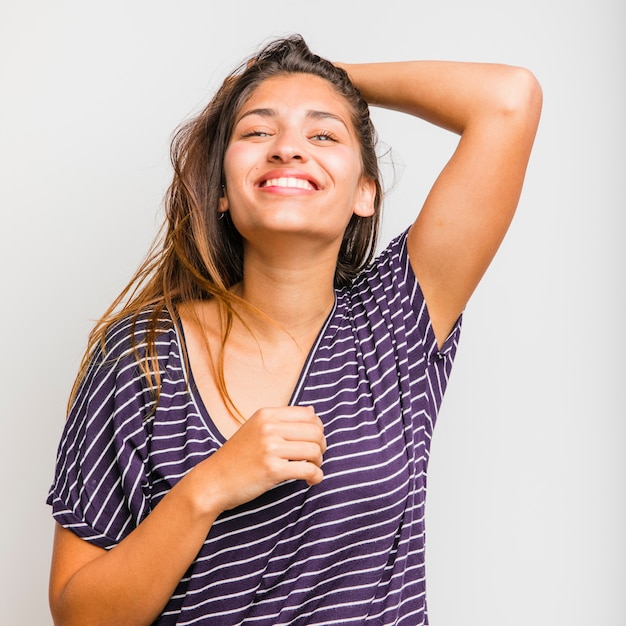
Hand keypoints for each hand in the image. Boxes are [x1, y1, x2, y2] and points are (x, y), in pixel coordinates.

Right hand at [189, 405, 326, 513]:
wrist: (212, 481)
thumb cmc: (236, 457)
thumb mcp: (255, 428)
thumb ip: (282, 419)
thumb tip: (313, 411)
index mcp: (266, 414)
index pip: (309, 415)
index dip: (318, 429)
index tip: (314, 442)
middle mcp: (268, 427)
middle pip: (315, 431)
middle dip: (322, 446)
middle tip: (316, 458)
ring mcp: (270, 448)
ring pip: (315, 450)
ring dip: (319, 462)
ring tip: (312, 470)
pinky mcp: (272, 469)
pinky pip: (308, 469)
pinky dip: (316, 476)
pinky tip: (311, 481)